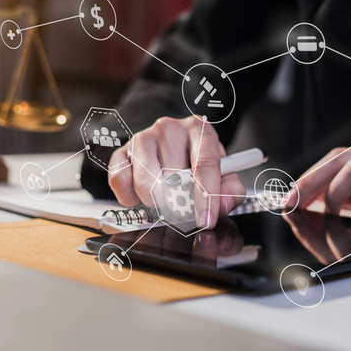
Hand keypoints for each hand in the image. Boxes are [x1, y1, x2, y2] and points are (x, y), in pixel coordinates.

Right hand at [107, 116, 244, 227]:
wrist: (172, 144)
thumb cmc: (198, 161)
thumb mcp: (223, 173)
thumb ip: (230, 190)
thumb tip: (222, 205)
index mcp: (199, 130)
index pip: (204, 165)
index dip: (206, 197)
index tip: (206, 221)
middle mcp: (169, 128)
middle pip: (173, 180)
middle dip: (180, 205)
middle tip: (184, 209)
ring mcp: (143, 137)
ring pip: (146, 185)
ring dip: (156, 202)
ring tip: (165, 197)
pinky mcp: (122, 150)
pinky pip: (120, 181)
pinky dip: (130, 197)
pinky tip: (141, 194)